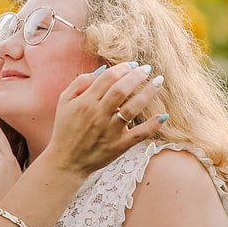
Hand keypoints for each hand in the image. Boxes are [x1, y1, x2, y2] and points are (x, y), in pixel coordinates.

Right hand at [47, 63, 164, 175]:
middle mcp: (98, 114)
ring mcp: (109, 131)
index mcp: (85, 102)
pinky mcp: (118, 146)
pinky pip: (138, 134)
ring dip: (147, 93)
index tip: (133, 65)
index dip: (123, 68)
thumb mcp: (64, 101)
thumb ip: (80, 83)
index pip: (108, 78)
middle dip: (137, 76)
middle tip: (147, 69)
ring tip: (158, 82)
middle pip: (121, 90)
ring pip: (132, 108)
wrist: (66, 161)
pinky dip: (152, 125)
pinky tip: (163, 116)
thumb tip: (102, 70)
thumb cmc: (66, 129)